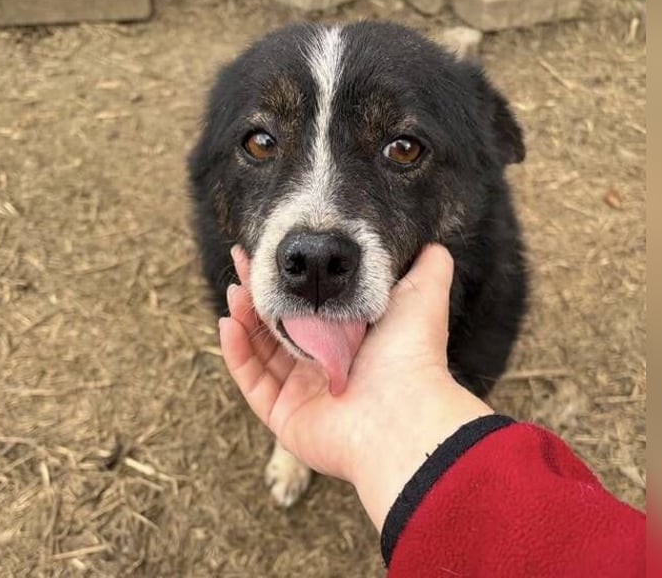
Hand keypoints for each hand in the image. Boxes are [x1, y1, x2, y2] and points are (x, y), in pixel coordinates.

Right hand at [219, 244, 493, 528]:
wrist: (402, 411)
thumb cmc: (411, 353)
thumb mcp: (423, 295)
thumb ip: (428, 266)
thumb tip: (433, 243)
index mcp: (353, 342)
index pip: (314, 307)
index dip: (293, 281)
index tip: (276, 251)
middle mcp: (326, 367)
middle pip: (281, 327)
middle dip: (261, 293)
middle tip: (242, 261)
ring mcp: (303, 394)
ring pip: (262, 351)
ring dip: (246, 319)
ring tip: (235, 290)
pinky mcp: (284, 417)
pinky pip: (251, 382)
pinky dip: (236, 353)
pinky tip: (229, 324)